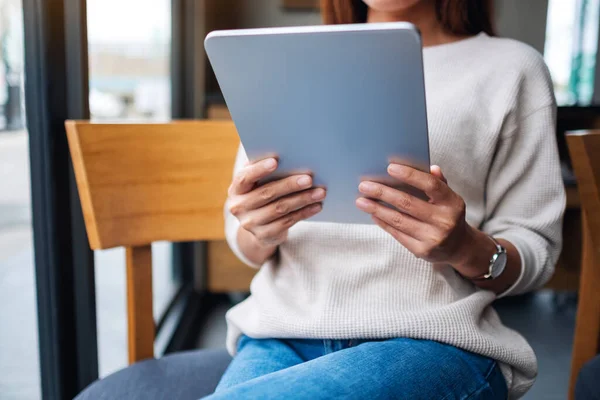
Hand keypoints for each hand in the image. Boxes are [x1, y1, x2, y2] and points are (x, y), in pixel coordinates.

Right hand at [228, 157, 325, 247]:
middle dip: (290, 185)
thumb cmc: (261, 193)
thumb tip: (288, 154)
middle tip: (309, 179)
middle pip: (267, 194)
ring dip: (302, 199)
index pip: (244, 178)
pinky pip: (288, 222)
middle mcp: (239, 207)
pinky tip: (316, 206)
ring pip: (280, 209)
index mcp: (236, 189)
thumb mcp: (258, 183)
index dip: (259, 170)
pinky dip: (304, 213)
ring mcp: (251, 223)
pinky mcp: (264, 235)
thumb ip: (264, 170)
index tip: (275, 161)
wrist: (259, 226)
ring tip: (320, 192)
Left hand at [355, 164, 473, 266]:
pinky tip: (373, 214)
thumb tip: (430, 167)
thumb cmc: (448, 215)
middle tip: (364, 186)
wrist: (459, 247)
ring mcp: (433, 238)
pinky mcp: (422, 251)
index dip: (409, 175)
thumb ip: (439, 183)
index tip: (389, 167)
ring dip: (376, 209)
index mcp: (452, 203)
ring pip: (398, 220)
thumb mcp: (449, 198)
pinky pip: (397, 234)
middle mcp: (444, 221)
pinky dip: (383, 222)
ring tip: (361, 201)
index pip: (430, 185)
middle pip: (407, 203)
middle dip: (382, 193)